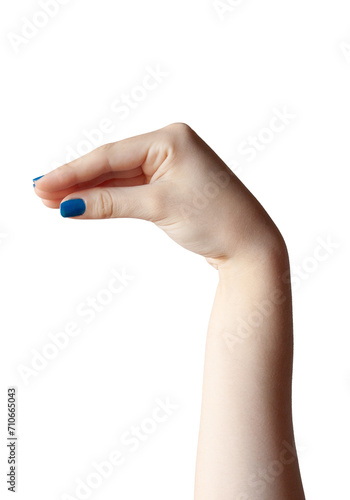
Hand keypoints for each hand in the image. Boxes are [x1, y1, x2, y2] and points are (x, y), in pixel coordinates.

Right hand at [34, 123, 281, 267]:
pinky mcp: (170, 185)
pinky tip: (85, 201)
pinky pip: (131, 188)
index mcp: (172, 138)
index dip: (74, 172)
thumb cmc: (217, 220)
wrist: (251, 246)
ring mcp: (170, 166)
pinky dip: (109, 198)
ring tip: (54, 199)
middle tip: (40, 193)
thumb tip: (70, 205)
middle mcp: (170, 145)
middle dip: (77, 180)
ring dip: (89, 190)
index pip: (111, 155)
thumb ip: (111, 203)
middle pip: (112, 164)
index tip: (43, 185)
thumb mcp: (159, 207)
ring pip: (119, 177)